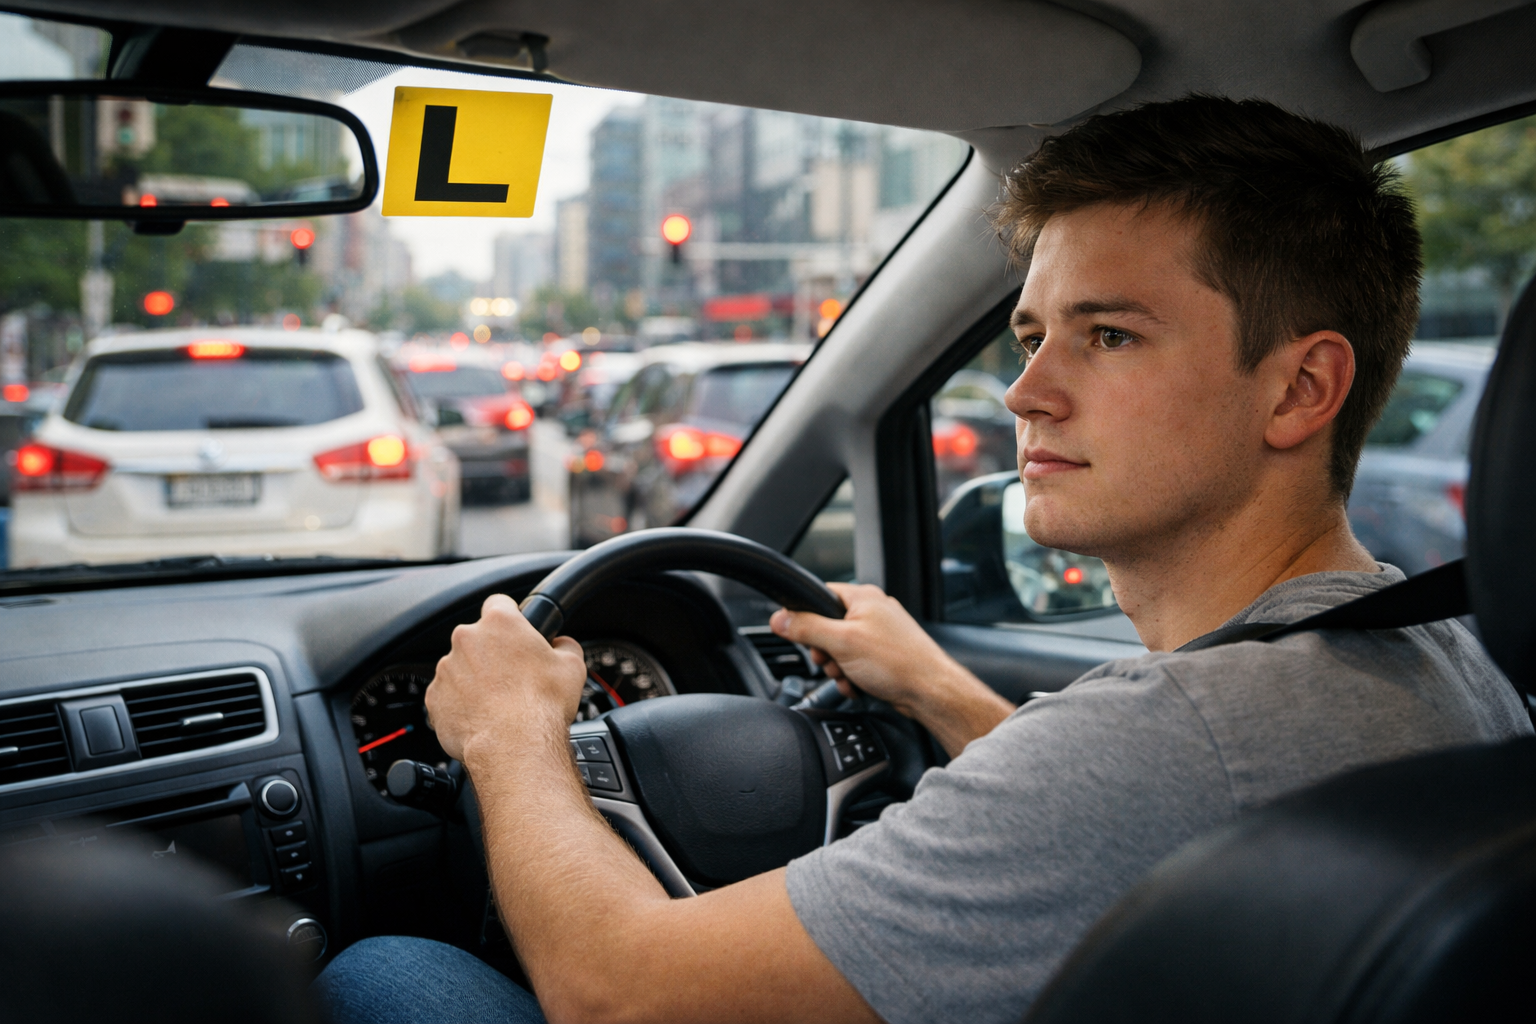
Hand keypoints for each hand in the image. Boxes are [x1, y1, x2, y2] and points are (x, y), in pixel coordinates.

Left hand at [425, 594, 586, 763]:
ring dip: (474, 679)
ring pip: (460, 667)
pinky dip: (460, 703)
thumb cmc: (541, 705)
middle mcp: (467, 639)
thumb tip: (561, 645)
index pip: (499, 603)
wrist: (514, 745)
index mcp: (500, 623)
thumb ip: (564, 646)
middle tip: (512, 676)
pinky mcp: (434, 697)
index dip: (510, 617)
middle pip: (477, 638)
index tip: (515, 631)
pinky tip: (481, 716)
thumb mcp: (572, 666)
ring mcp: (447, 668)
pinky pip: (447, 695)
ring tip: (497, 703)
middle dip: (491, 653)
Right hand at [768, 583, 958, 715]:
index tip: (799, 634)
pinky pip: (855, 663)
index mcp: (863, 597)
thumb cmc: (898, 662)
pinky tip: (857, 685)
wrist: (930, 692)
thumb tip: (779, 619)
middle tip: (831, 661)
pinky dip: (851, 676)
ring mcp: (880, 634)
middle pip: (827, 627)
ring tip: (849, 676)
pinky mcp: (884, 655)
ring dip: (837, 668)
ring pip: (840, 649)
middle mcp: (872, 611)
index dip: (806, 617)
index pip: (820, 596)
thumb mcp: (841, 642)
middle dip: (824, 651)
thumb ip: (807, 628)